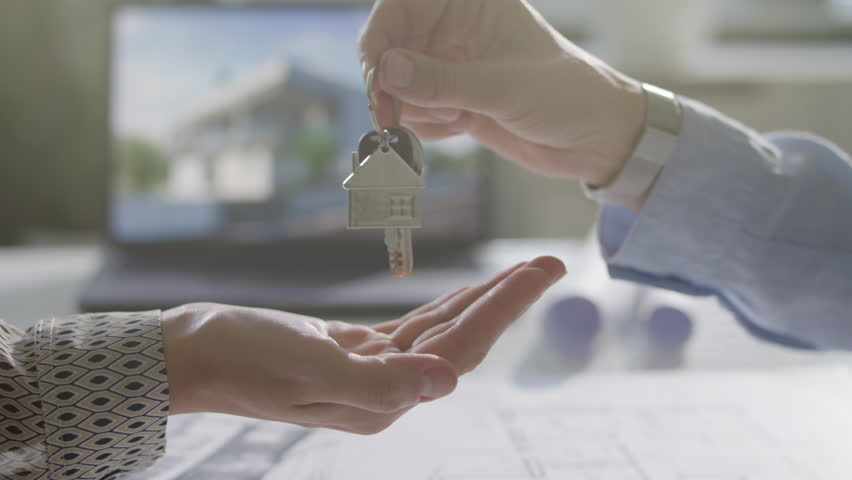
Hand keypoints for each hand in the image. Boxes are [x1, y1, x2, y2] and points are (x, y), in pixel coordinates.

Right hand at [162, 256, 564, 433]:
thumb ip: (377, 383)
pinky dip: (440, 307)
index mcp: (381, 398)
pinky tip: (461, 294)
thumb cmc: (242, 361)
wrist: (193, 353)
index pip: (459, 350)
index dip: (503, 309)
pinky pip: (411, 328)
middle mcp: (385, 389)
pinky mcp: (353, 350)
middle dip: (505, 300)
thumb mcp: (307, 370)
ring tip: (517, 272)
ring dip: (479, 299)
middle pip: (460, 339)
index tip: (540, 271)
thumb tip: (445, 384)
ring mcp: (370, 370)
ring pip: (439, 330)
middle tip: (547, 263)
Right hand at [359, 0, 645, 186]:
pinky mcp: (452, 98)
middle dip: (392, 85)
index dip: (380, 37)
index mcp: (469, 3)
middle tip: (394, 118)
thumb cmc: (566, 95)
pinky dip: (427, 126)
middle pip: (390, 48)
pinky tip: (464, 126)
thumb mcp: (504, 88)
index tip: (378, 76)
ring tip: (458, 117)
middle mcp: (454, 29)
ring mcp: (451, 65)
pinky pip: (415, 112)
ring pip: (398, 86)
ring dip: (416, 110)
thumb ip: (443, 82)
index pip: (401, 5)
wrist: (594, 139)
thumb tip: (386, 71)